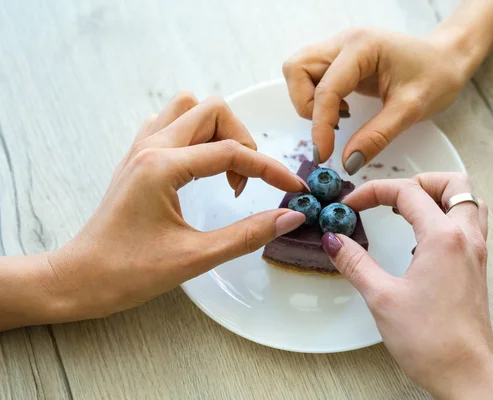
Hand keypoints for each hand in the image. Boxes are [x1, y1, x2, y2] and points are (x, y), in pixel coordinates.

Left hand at [45, 93, 307, 320]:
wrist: (79, 279)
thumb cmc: (127, 272)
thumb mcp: (195, 257)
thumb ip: (248, 234)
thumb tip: (290, 216)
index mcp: (163, 167)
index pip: (232, 152)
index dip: (270, 169)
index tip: (293, 187)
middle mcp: (150, 147)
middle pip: (211, 110)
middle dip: (242, 139)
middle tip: (248, 181)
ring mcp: (140, 150)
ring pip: (188, 109)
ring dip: (216, 131)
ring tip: (225, 170)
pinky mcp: (136, 159)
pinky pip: (169, 124)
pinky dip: (194, 136)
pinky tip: (199, 167)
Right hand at [283, 28, 471, 174]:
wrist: (448, 59)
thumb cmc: (436, 76)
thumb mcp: (411, 110)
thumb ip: (377, 136)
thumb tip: (347, 163)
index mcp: (362, 46)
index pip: (325, 88)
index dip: (320, 126)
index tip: (324, 155)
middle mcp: (343, 42)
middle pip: (297, 69)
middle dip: (305, 105)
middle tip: (332, 128)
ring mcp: (339, 48)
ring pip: (299, 72)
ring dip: (308, 101)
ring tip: (338, 119)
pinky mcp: (340, 60)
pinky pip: (311, 77)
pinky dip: (318, 98)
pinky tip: (342, 111)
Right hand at [321, 174, 492, 398]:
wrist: (465, 374)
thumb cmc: (429, 340)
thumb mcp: (381, 297)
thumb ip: (355, 262)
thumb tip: (334, 240)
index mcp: (442, 238)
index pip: (408, 192)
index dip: (374, 191)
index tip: (352, 205)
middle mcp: (465, 239)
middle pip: (455, 184)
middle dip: (420, 180)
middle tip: (393, 196)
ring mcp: (476, 253)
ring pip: (469, 202)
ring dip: (440, 196)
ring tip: (409, 210)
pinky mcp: (476, 268)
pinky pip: (469, 225)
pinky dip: (448, 217)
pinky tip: (422, 238)